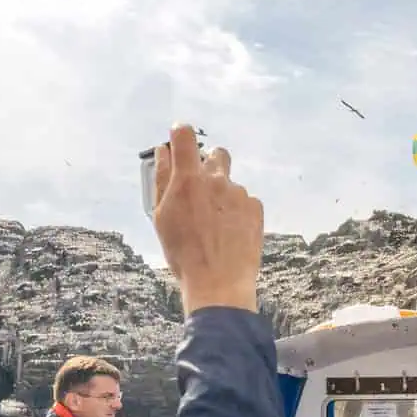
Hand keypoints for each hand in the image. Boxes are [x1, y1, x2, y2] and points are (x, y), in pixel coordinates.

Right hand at [151, 124, 261, 312]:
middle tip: (201, 189)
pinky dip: (237, 211)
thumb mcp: (161, 217)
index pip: (185, 135)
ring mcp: (239, 193)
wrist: (219, 282)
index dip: (181, 134)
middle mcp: (216, 179)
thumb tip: (164, 152)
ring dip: (222, 196)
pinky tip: (230, 233)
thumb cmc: (183, 253)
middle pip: (216, 153)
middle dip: (209, 164)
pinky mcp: (255, 208)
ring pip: (229, 184)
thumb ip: (162, 180)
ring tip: (214, 226)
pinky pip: (245, 201)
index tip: (180, 141)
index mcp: (188, 179)